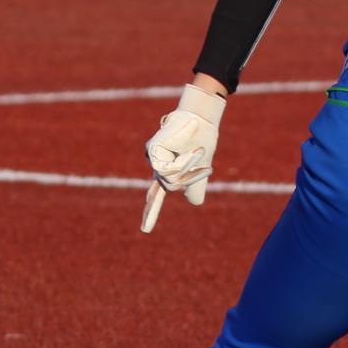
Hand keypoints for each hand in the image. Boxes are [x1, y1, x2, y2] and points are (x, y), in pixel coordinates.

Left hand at [141, 84, 226, 232]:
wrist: (201, 118)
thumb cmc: (201, 138)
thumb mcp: (201, 168)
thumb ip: (195, 186)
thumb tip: (194, 203)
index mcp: (167, 171)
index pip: (156, 195)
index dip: (151, 211)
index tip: (145, 229)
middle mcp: (157, 165)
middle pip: (166, 189)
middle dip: (185, 178)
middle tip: (195, 160)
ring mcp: (153, 158)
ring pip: (169, 180)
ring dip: (187, 169)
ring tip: (195, 152)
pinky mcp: (152, 151)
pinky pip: (168, 169)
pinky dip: (181, 163)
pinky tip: (186, 149)